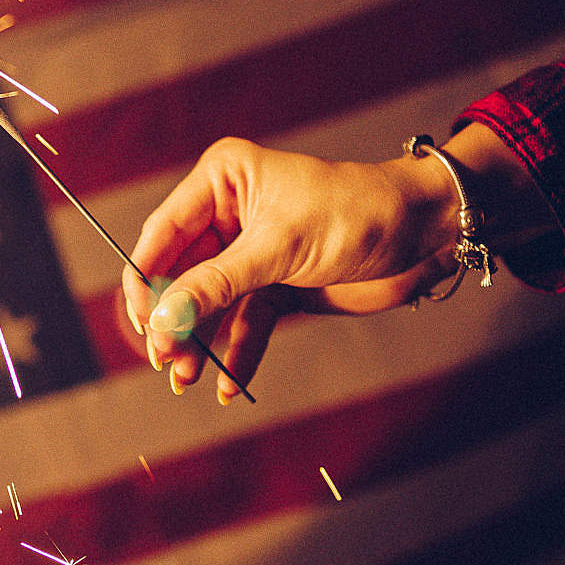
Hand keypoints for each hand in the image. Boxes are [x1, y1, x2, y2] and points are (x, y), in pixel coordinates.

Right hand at [122, 125, 540, 400]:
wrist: (424, 234)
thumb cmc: (356, 214)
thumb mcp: (279, 247)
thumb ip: (216, 285)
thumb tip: (162, 321)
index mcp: (223, 180)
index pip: (163, 233)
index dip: (146, 280)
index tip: (140, 321)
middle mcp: (230, 213)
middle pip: (181, 274)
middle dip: (172, 319)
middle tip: (163, 359)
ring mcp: (252, 253)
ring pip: (209, 305)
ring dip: (197, 344)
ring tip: (185, 379)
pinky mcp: (275, 287)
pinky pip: (245, 324)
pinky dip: (237, 354)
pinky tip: (228, 385)